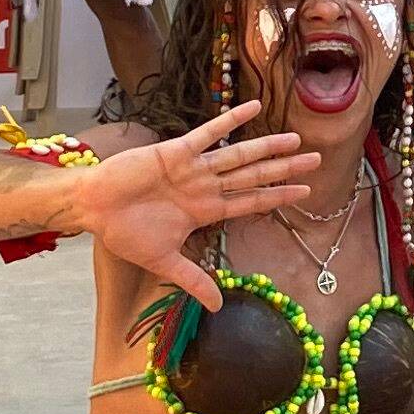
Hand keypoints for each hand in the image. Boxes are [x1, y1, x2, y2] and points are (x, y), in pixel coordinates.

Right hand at [69, 107, 320, 307]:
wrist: (94, 208)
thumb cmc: (124, 232)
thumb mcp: (163, 261)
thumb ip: (192, 280)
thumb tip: (217, 308)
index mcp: (205, 211)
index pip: (251, 202)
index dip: (278, 196)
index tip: (306, 193)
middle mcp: (206, 187)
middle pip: (254, 176)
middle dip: (285, 169)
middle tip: (318, 160)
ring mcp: (194, 168)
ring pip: (238, 155)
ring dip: (267, 147)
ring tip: (296, 138)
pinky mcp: (176, 151)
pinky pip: (209, 133)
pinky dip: (231, 120)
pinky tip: (254, 106)